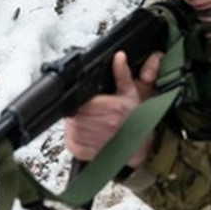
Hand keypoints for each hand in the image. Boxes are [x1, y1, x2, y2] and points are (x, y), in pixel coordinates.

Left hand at [63, 50, 161, 166]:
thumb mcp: (130, 93)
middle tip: (89, 110)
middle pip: (74, 113)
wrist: (139, 148)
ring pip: (70, 127)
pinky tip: (87, 134)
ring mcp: (91, 141)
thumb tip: (119, 57)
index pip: (82, 100)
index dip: (83, 99)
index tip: (89, 99)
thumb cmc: (135, 121)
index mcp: (111, 108)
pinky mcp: (83, 153)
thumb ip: (122, 74)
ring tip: (90, 122)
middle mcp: (101, 126)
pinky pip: (71, 142)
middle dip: (79, 110)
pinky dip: (74, 137)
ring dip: (76, 123)